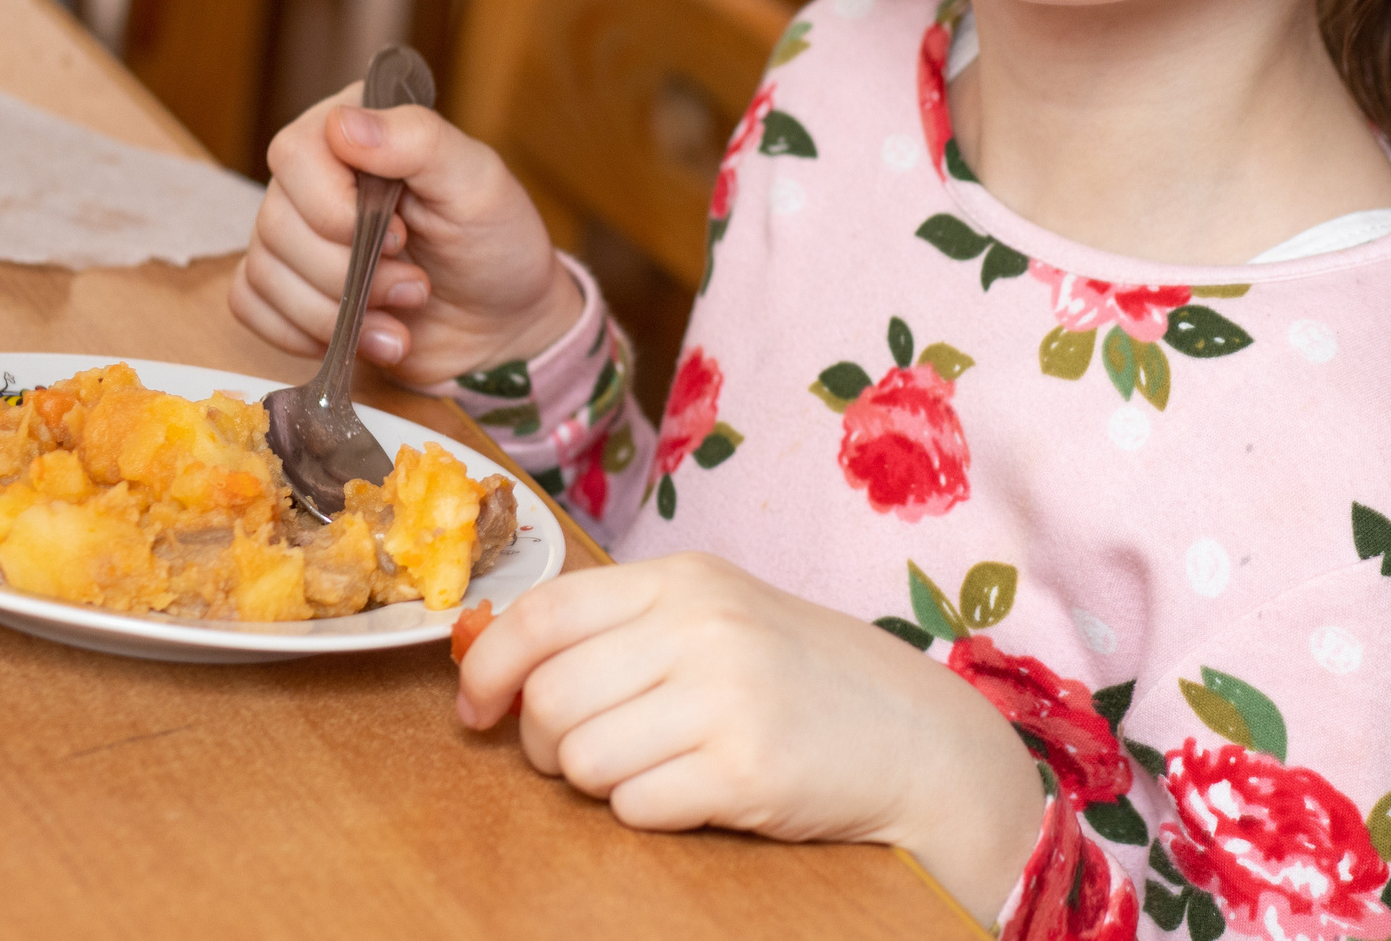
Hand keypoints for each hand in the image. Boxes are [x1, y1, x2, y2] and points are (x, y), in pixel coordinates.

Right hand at [229, 86, 583, 383]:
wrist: (502, 326)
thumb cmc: (497, 245)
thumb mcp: (478, 183)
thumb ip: (418, 140)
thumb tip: (342, 123)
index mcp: (357, 130)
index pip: (296, 153)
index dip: (338, 209)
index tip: (400, 237)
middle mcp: (315, 175)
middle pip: (277, 223)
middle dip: (349, 275)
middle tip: (415, 287)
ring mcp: (296, 232)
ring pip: (263, 271)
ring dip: (335, 313)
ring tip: (401, 317)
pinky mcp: (287, 285)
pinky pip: (251, 306)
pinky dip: (303, 334)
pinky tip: (361, 338)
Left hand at [458, 552, 1045, 920]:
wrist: (915, 736)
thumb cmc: (800, 679)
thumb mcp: (714, 618)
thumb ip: (618, 628)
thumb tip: (490, 660)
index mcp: (683, 578)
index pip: (541, 613)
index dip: (487, 667)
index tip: (475, 709)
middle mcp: (701, 625)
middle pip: (548, 697)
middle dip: (545, 743)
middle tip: (584, 754)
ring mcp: (726, 695)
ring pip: (582, 759)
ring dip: (598, 782)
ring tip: (655, 767)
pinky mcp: (746, 769)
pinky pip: (635, 807)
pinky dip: (649, 813)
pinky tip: (696, 792)